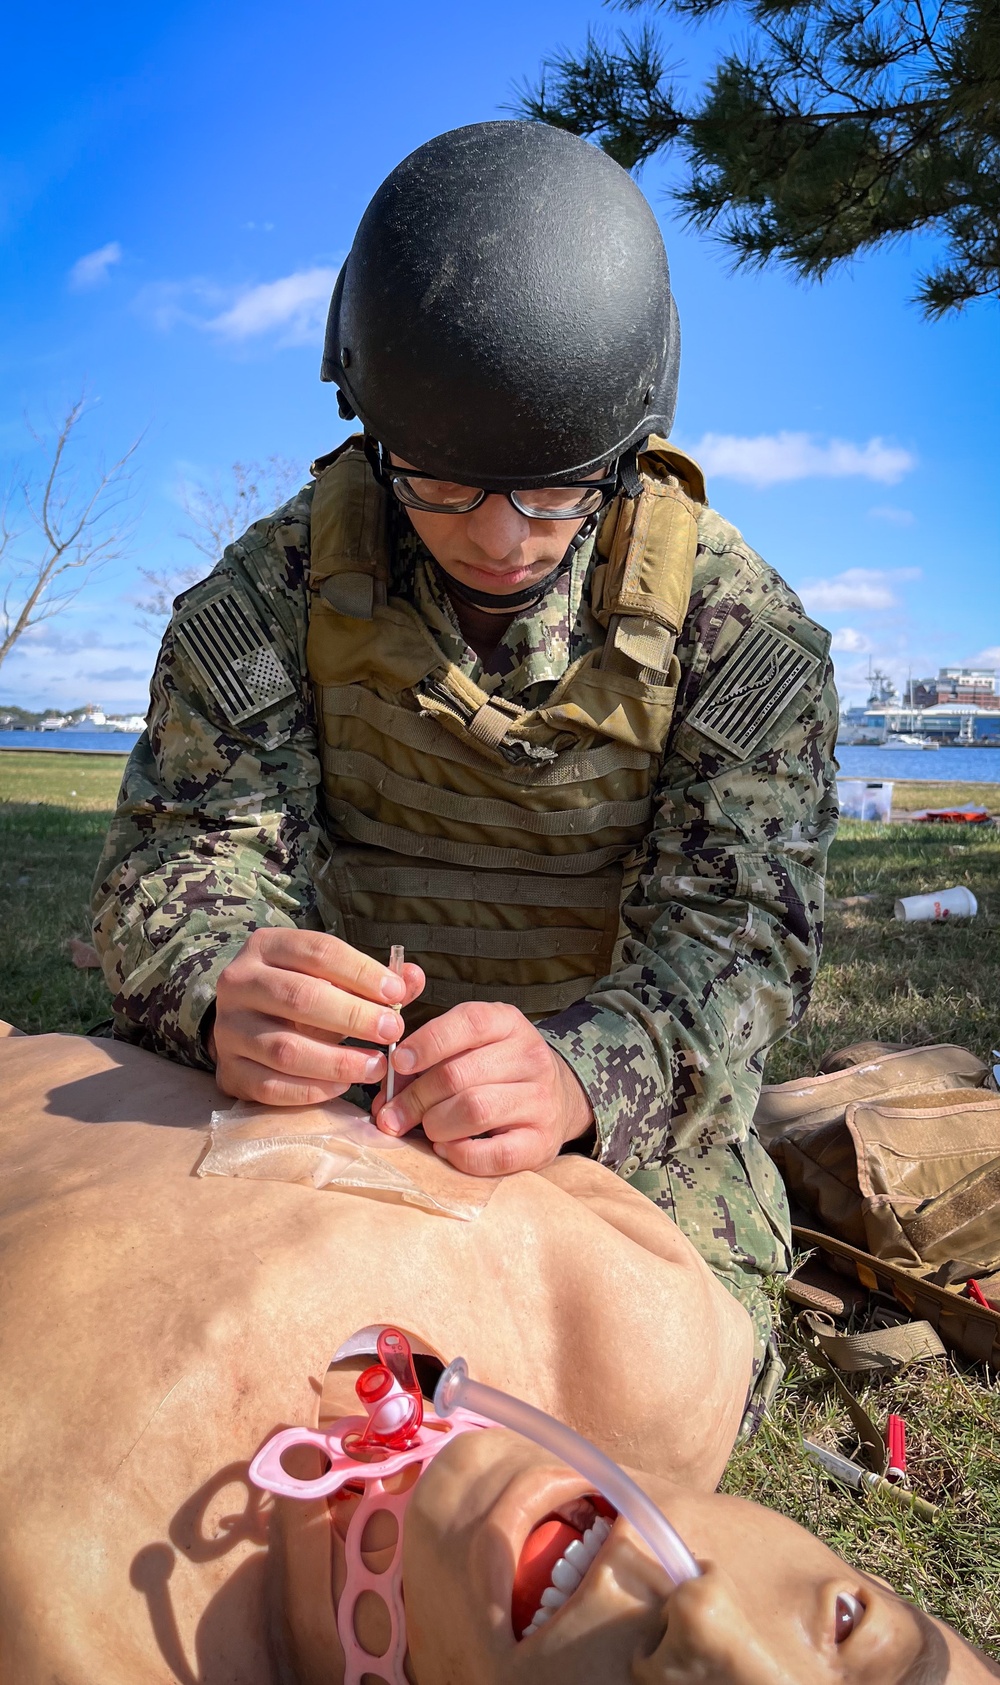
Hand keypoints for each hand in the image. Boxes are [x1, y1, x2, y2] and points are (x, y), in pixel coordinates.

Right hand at [209, 928, 423, 1105]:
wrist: (245, 1026)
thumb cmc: (300, 997)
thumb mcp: (332, 979)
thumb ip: (373, 980)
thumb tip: (413, 979)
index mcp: (267, 946)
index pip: (319, 951)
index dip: (362, 972)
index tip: (397, 994)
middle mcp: (239, 982)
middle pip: (300, 997)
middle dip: (354, 1016)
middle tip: (393, 1031)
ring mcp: (229, 1029)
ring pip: (285, 1047)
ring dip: (338, 1060)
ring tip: (376, 1066)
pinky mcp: (228, 1071)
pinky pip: (271, 1086)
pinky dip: (312, 1089)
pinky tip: (343, 1086)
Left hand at [371, 1001, 593, 1175]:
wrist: (555, 1100)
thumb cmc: (495, 1072)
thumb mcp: (467, 1049)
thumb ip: (424, 1064)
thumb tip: (386, 1100)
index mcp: (508, 1023)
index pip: (469, 1022)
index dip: (427, 1042)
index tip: (399, 1063)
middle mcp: (531, 1057)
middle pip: (459, 1074)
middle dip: (416, 1098)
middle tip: (394, 1115)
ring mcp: (541, 1100)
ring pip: (475, 1110)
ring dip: (436, 1124)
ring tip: (427, 1129)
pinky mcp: (543, 1142)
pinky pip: (494, 1154)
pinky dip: (460, 1154)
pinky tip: (448, 1148)